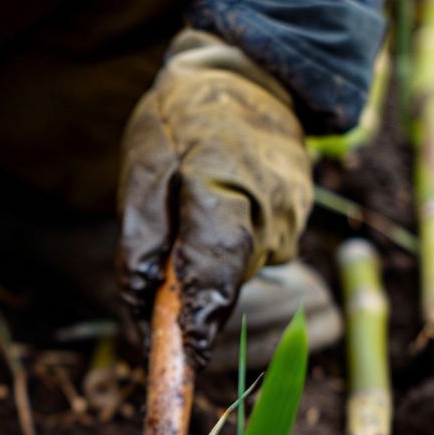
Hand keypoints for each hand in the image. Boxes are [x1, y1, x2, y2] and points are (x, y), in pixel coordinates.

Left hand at [117, 29, 311, 359]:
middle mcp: (270, 213)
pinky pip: (249, 256)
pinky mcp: (294, 222)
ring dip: (202, 270)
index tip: (182, 359)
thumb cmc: (181, 119)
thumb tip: (140, 304)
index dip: (197, 321)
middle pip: (223, 282)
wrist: (250, 75)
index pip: (214, 272)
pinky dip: (221, 254)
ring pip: (235, 272)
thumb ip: (140, 237)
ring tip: (180, 223)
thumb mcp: (141, 165)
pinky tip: (208, 217)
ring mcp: (290, 219)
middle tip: (148, 292)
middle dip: (185, 299)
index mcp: (226, 189)